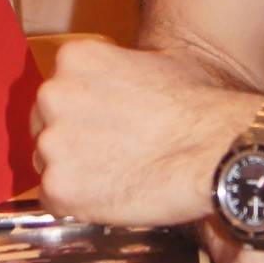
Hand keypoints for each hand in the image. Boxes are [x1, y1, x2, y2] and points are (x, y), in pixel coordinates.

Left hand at [31, 38, 253, 227]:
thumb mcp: (156, 61)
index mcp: (75, 59)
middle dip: (73, 142)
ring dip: (75, 173)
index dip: (83, 114)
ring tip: (119, 176)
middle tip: (112, 155)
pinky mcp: (58, 187)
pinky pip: (55, 200)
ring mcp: (52, 143)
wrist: (217, 150)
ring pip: (48, 164)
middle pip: (46, 126)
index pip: (60, 91)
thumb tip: (116, 86)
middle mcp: (53, 95)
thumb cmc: (200, 107)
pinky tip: (113, 196)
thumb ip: (118, 72)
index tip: (105, 127)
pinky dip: (78, 204)